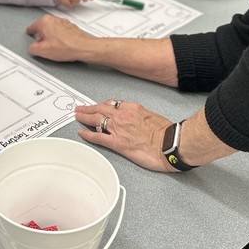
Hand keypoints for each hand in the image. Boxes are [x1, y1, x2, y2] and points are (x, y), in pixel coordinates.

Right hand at [26, 14, 92, 61]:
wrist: (83, 48)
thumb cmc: (67, 47)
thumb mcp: (42, 51)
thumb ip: (32, 48)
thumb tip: (32, 48)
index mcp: (45, 22)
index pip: (33, 26)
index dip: (30, 32)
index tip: (29, 32)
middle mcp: (54, 20)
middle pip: (43, 28)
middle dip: (42, 37)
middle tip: (42, 46)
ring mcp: (64, 23)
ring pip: (52, 30)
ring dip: (51, 38)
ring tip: (54, 48)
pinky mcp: (71, 28)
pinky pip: (61, 32)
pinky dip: (60, 38)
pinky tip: (61, 47)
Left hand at [76, 100, 237, 170]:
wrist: (170, 144)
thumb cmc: (167, 133)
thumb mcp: (152, 116)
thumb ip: (140, 116)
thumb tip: (135, 120)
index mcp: (132, 108)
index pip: (112, 104)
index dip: (102, 105)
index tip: (98, 106)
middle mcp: (123, 116)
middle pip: (100, 109)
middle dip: (88, 108)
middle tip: (80, 109)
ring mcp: (118, 129)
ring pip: (96, 120)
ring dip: (84, 117)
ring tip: (77, 117)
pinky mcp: (117, 143)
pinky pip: (98, 137)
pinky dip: (88, 134)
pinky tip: (82, 133)